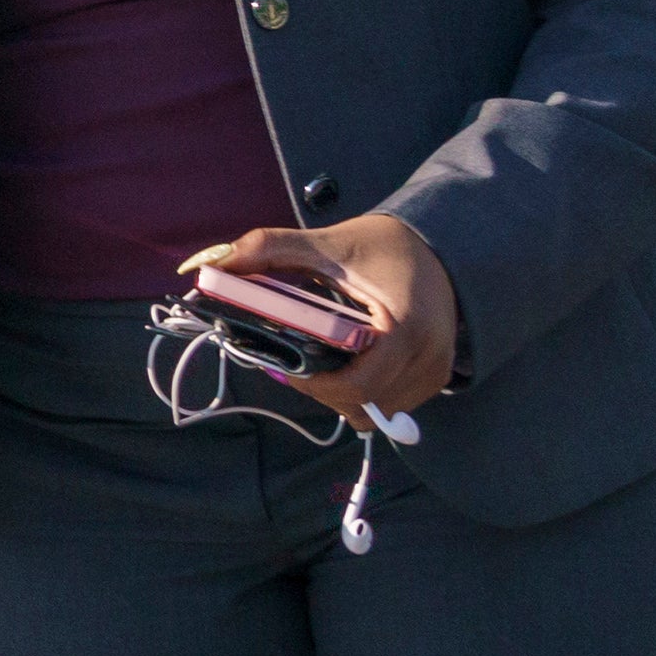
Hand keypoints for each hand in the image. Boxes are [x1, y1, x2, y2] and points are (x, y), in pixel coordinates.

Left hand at [188, 215, 458, 423]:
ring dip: (339, 395)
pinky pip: (387, 405)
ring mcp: (434, 374)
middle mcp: (428, 358)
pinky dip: (360, 393)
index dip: (315, 385)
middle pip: (361, 404)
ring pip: (373, 412)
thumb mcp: (326, 243)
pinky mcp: (435, 380)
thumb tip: (213, 264)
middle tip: (293, 363)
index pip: (357, 385)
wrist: (441, 246)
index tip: (285, 366)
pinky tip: (345, 364)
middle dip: (321, 390)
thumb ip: (270, 250)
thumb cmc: (384, 246)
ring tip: (318, 362)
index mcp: (406, 327)